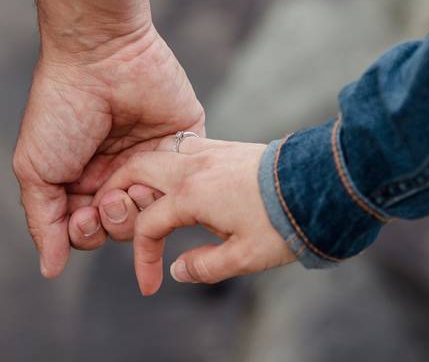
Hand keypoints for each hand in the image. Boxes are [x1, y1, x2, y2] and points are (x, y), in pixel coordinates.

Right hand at [12, 24, 203, 277]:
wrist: (99, 56)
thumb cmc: (60, 109)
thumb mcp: (35, 169)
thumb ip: (44, 223)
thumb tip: (49, 269)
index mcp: (80, 178)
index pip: (87, 229)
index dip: (85, 234)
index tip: (82, 217)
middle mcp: (116, 170)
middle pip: (123, 226)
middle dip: (114, 223)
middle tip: (107, 201)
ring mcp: (152, 157)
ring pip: (156, 211)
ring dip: (141, 209)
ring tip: (130, 187)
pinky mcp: (185, 142)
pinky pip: (188, 182)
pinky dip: (173, 190)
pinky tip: (154, 178)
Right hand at [94, 137, 295, 294]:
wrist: (318, 184)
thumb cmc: (282, 222)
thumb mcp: (244, 257)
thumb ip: (204, 267)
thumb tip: (177, 271)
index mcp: (191, 195)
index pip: (147, 225)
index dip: (142, 257)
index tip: (151, 284)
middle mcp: (192, 167)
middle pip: (135, 170)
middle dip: (115, 192)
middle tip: (110, 214)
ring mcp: (208, 151)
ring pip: (156, 151)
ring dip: (139, 171)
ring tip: (137, 196)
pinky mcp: (223, 146)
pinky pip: (181, 145)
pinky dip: (165, 158)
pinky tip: (173, 177)